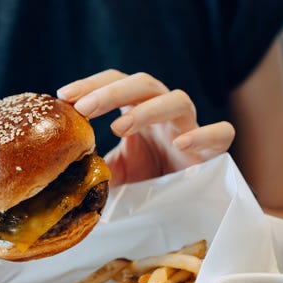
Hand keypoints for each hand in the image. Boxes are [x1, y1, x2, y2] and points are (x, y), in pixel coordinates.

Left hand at [58, 70, 233, 184]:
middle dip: (111, 92)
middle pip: (143, 83)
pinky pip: (220, 132)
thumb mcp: (117, 170)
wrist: (188, 200)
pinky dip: (202, 134)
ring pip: (177, 100)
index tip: (63, 96)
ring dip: (146, 110)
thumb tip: (63, 174)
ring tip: (118, 128)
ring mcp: (191, 125)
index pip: (116, 81)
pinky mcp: (215, 148)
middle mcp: (165, 108)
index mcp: (140, 106)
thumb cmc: (151, 176)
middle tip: (83, 108)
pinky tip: (180, 143)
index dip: (91, 84)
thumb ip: (96, 165)